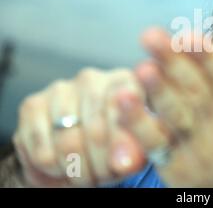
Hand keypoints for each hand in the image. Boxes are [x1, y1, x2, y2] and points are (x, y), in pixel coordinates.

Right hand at [12, 68, 168, 186]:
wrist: (87, 143)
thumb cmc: (119, 141)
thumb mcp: (136, 146)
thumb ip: (134, 150)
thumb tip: (125, 162)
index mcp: (125, 81)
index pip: (122, 107)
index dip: (120, 142)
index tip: (122, 164)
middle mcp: (92, 79)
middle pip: (95, 129)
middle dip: (100, 164)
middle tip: (104, 176)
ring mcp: (60, 89)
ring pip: (66, 143)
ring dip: (77, 170)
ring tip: (87, 174)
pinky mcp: (32, 105)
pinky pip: (41, 152)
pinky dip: (54, 171)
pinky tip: (65, 168)